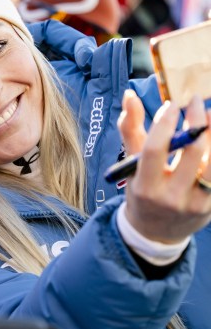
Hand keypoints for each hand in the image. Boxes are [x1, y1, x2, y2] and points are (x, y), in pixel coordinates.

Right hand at [119, 90, 210, 242]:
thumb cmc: (142, 191)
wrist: (156, 233)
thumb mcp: (130, 166)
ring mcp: (197, 202)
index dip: (163, 123)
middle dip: (197, 120)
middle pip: (192, 151)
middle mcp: (172, 197)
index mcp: (145, 186)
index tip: (170, 105)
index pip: (154, 150)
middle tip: (196, 102)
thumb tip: (130, 96)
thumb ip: (130, 130)